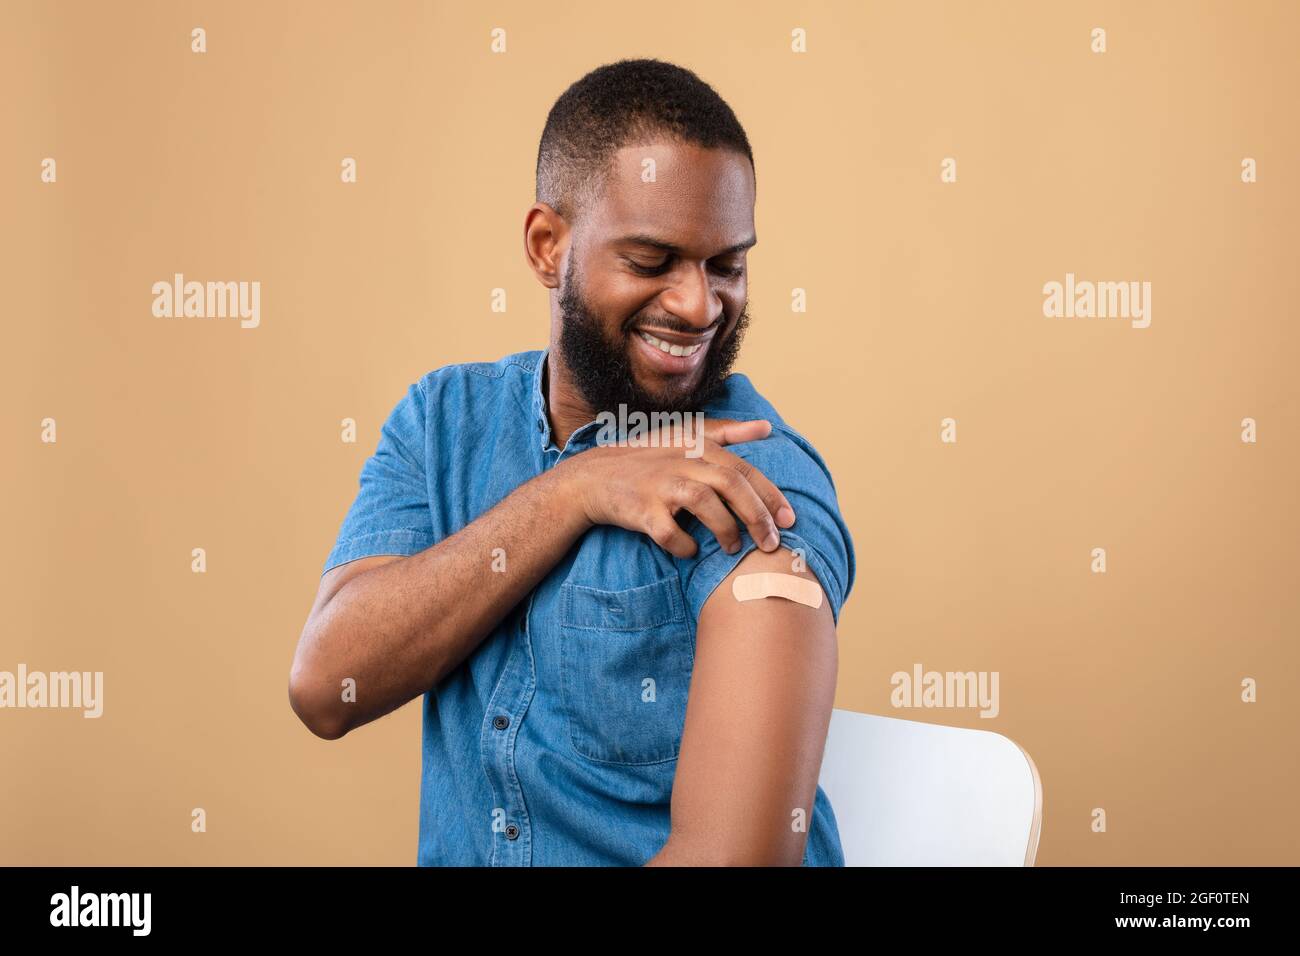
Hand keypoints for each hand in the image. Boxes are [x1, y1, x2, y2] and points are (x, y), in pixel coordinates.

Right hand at [557, 417, 795, 558]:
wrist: (593, 478)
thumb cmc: (646, 460)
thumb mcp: (684, 437)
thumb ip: (727, 432)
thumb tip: (766, 426)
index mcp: (696, 447)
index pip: (743, 469)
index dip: (770, 495)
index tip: (790, 520)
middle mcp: (681, 462)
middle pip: (730, 484)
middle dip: (757, 515)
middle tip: (772, 543)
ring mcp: (659, 485)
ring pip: (703, 503)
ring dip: (726, 530)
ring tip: (734, 550)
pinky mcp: (640, 510)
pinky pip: (669, 532)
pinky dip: (684, 545)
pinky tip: (691, 552)